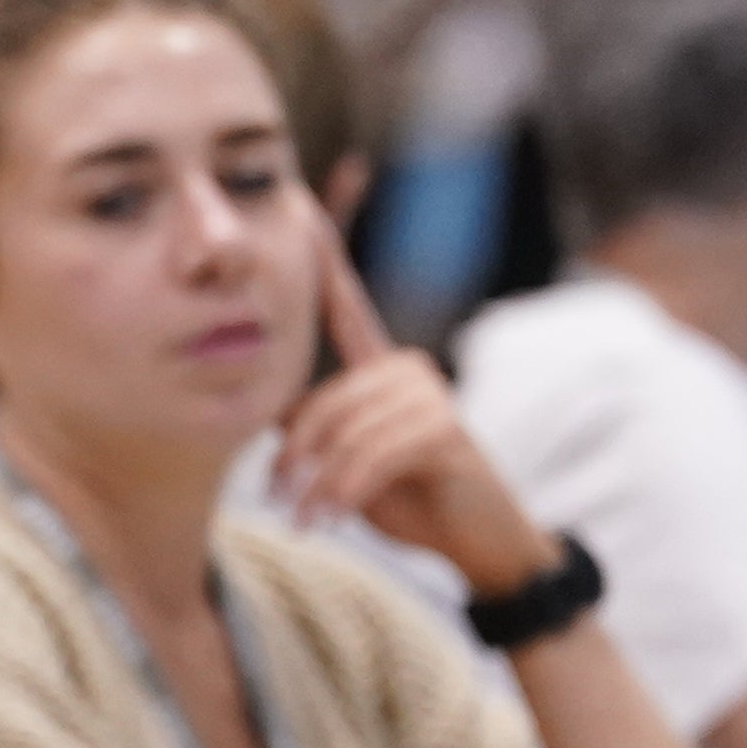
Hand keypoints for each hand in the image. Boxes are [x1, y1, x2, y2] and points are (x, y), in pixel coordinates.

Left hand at [265, 216, 556, 595]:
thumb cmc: (408, 498)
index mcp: (381, 368)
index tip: (300, 207)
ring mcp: (431, 395)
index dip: (324, 258)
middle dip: (294, 455)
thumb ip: (314, 429)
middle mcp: (408, 369)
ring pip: (346, 433)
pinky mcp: (446, 430)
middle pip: (325, 401)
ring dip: (317, 484)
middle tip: (278, 497)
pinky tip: (334, 518)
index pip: (346, 307)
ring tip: (306, 517)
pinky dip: (344, 492)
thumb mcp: (346, 461)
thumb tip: (271, 413)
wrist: (475, 541)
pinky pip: (373, 456)